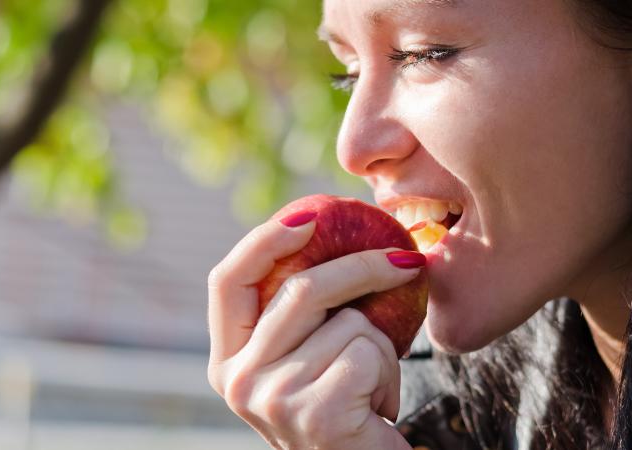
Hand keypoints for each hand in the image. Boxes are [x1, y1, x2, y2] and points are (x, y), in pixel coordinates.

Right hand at [207, 214, 418, 449]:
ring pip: (348, 323)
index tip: (309, 217)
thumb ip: (293, 317)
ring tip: (371, 386)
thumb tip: (325, 235)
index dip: (263, 241)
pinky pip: (370, 354)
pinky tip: (378, 409)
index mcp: (226, 361)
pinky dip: (390, 375)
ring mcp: (272, 398)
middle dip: (362, 267)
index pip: (227, 282)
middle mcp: (236, 380)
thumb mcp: (301, 363)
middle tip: (405, 261)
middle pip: (299, 289)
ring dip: (380, 348)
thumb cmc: (340, 414)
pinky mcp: (316, 415)